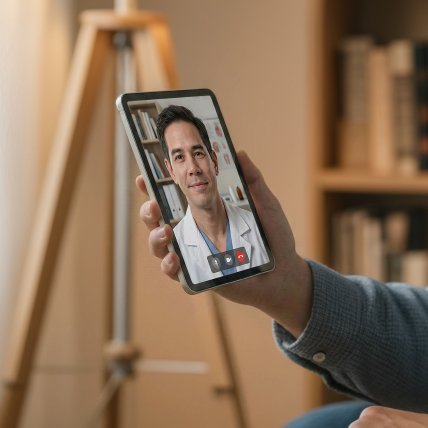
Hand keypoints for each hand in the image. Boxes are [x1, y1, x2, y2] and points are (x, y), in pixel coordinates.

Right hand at [137, 150, 313, 335]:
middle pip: (158, 219)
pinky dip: (169, 265)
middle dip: (148, 211)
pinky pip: (175, 272)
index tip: (143, 177)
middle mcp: (195, 230)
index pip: (174, 195)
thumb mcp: (265, 204)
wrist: (284, 272)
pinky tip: (175, 258)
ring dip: (155, 237)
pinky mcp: (198, 275)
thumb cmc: (273, 237)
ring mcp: (194, 253)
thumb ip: (253, 180)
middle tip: (153, 205)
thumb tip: (239, 153)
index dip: (155, 187)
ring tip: (166, 231)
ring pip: (160, 245)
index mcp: (206, 210)